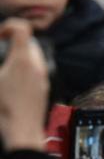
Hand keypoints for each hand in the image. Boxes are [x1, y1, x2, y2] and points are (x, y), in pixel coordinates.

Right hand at [0, 18, 47, 151]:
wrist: (22, 132)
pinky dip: (26, 67)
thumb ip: (0, 62)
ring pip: (34, 55)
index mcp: (23, 60)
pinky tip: (13, 79)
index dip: (8, 26)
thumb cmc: (4, 109)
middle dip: (13, 41)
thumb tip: (4, 62)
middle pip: (29, 41)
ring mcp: (43, 77)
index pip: (22, 29)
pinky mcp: (44, 87)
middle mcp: (37, 66)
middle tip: (0, 49)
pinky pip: (37, 69)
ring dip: (20, 54)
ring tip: (6, 65)